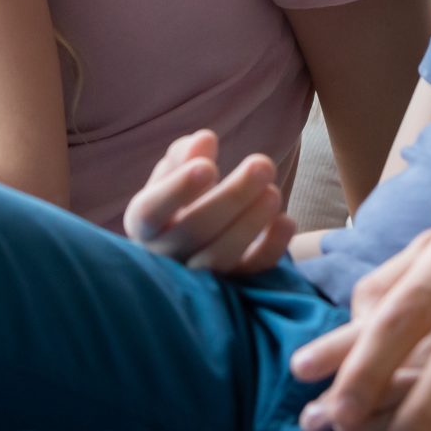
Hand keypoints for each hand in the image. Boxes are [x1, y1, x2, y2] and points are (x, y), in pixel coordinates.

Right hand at [122, 130, 296, 273]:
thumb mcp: (172, 173)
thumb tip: (205, 140)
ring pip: (221, 256)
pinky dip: (271, 250)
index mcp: (143, 224)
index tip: (208, 167)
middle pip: (194, 232)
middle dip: (232, 197)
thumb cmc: (177, 199)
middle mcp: (164, 255)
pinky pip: (249, 275)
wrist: (185, 244)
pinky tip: (286, 222)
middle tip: (262, 164)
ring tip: (273, 191)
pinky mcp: (227, 290)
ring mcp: (195, 278)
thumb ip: (184, 154)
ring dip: (250, 223)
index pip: (151, 212)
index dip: (178, 190)